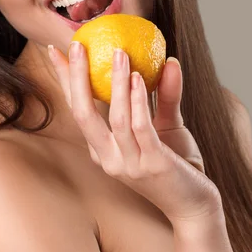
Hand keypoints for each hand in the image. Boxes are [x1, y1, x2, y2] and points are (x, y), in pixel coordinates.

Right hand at [47, 41, 222, 225]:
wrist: (195, 206)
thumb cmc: (176, 165)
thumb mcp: (165, 125)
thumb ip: (163, 95)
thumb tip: (168, 59)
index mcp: (102, 149)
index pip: (77, 109)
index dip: (64, 79)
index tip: (56, 50)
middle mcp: (109, 158)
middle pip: (82, 114)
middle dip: (76, 77)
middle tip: (76, 46)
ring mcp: (129, 164)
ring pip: (115, 117)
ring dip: (115, 82)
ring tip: (118, 52)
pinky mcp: (153, 165)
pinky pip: (140, 127)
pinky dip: (138, 100)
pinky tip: (138, 77)